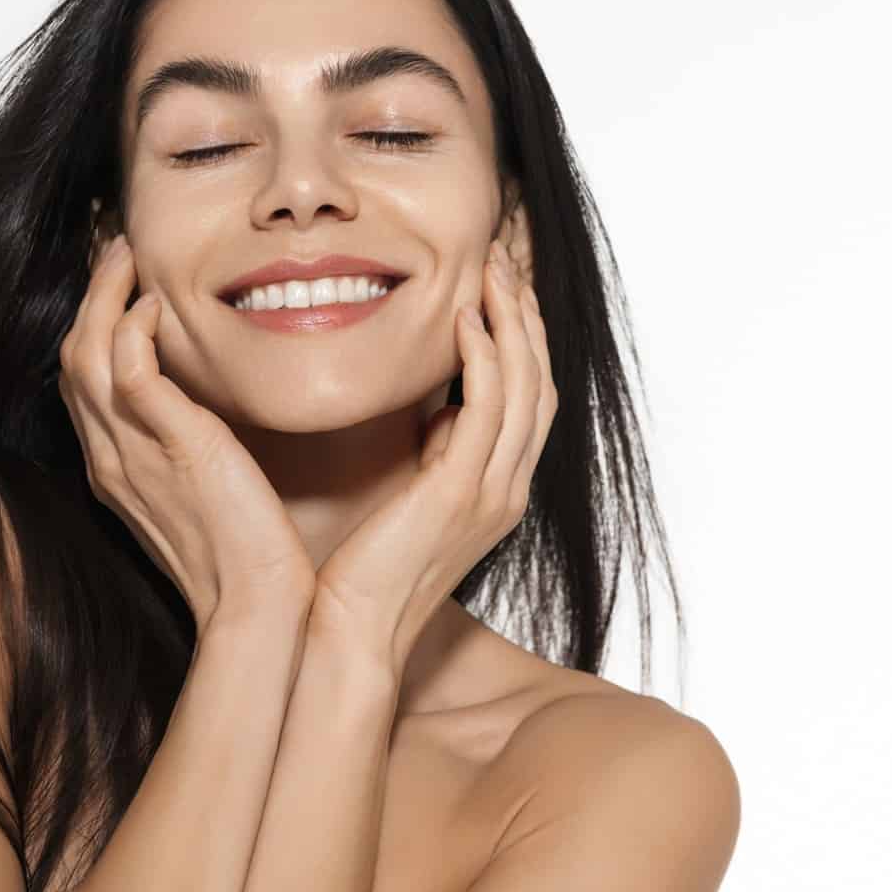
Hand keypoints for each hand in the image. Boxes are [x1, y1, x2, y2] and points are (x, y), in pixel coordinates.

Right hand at [57, 232, 315, 632]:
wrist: (254, 606)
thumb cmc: (242, 555)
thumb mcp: (200, 493)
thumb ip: (186, 449)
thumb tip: (200, 414)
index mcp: (113, 469)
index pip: (82, 383)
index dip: (92, 326)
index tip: (118, 286)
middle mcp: (109, 458)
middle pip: (72, 359)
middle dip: (91, 297)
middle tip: (117, 250)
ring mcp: (130, 454)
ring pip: (86, 356)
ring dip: (105, 296)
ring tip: (128, 256)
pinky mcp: (170, 447)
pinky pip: (129, 373)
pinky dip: (134, 331)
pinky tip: (157, 305)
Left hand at [307, 205, 555, 674]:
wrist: (351, 636)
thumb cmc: (362, 573)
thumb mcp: (410, 499)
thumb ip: (434, 456)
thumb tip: (438, 414)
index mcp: (495, 489)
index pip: (526, 395)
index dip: (520, 335)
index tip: (500, 282)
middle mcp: (506, 489)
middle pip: (540, 380)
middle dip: (526, 313)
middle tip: (504, 254)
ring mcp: (491, 493)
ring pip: (525, 386)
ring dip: (512, 320)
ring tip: (492, 267)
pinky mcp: (461, 495)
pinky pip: (489, 411)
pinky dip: (486, 358)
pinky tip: (468, 319)